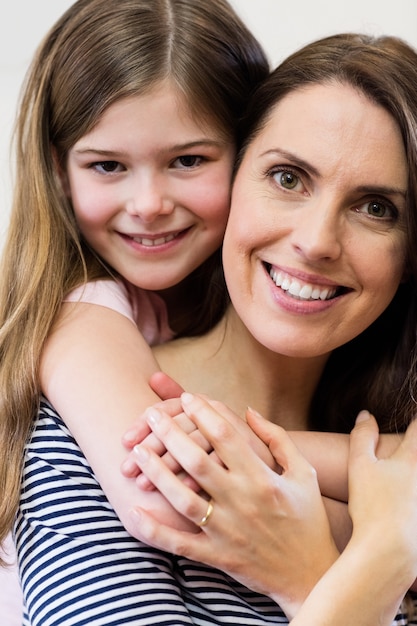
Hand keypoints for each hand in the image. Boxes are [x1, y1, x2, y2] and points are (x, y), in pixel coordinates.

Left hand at [128, 393, 338, 615]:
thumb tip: (248, 410)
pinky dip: (153, 529)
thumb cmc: (308, 518)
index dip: (203, 412)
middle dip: (170, 433)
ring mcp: (227, 530)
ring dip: (156, 472)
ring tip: (136, 450)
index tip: (187, 397)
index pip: (226, 436)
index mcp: (263, 478)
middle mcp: (242, 501)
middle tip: (150, 414)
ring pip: (182, 498)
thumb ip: (277, 439)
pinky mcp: (217, 556)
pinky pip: (179, 543)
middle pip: (196, 461)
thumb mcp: (304, 473)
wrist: (312, 574)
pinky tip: (133, 511)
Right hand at [347, 411, 416, 584]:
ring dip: (411, 472)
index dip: (414, 418)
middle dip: (414, 444)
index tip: (410, 416)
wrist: (389, 552)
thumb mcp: (359, 466)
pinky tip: (407, 499)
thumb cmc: (372, 507)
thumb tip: (366, 414)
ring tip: (402, 477)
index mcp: (411, 458)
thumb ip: (362, 436)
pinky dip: (413, 497)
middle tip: (403, 450)